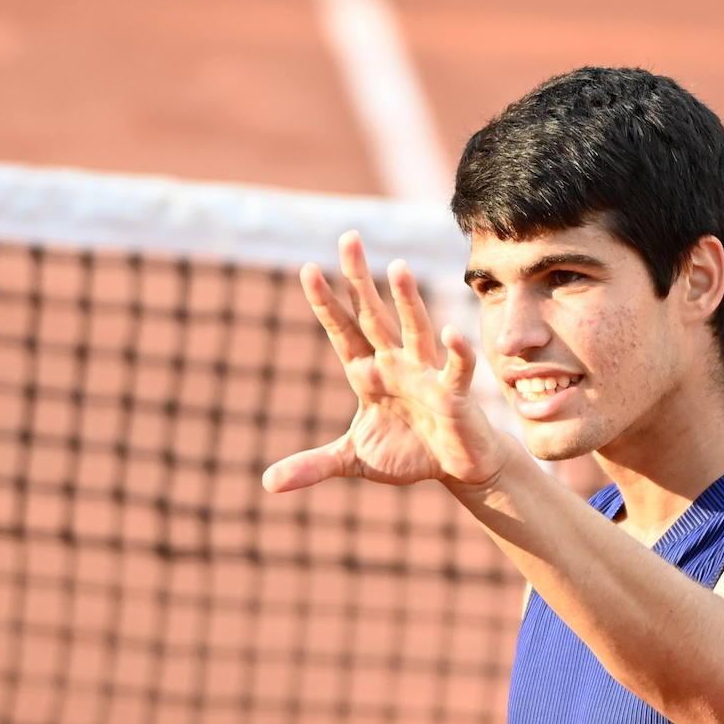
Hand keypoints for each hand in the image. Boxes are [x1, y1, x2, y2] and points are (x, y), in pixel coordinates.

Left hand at [261, 232, 509, 493]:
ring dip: (407, 301)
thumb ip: (313, 465)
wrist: (456, 466)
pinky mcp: (454, 395)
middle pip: (373, 316)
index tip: (305, 270)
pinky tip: (450, 332)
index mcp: (368, 374)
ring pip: (414, 330)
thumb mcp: (354, 460)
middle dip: (360, 280)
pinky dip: (455, 352)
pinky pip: (455, 369)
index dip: (325, 304)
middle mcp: (395, 364)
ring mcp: (425, 375)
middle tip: (348, 239)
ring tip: (397, 268)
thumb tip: (267, 483)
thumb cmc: (409, 451)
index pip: (342, 332)